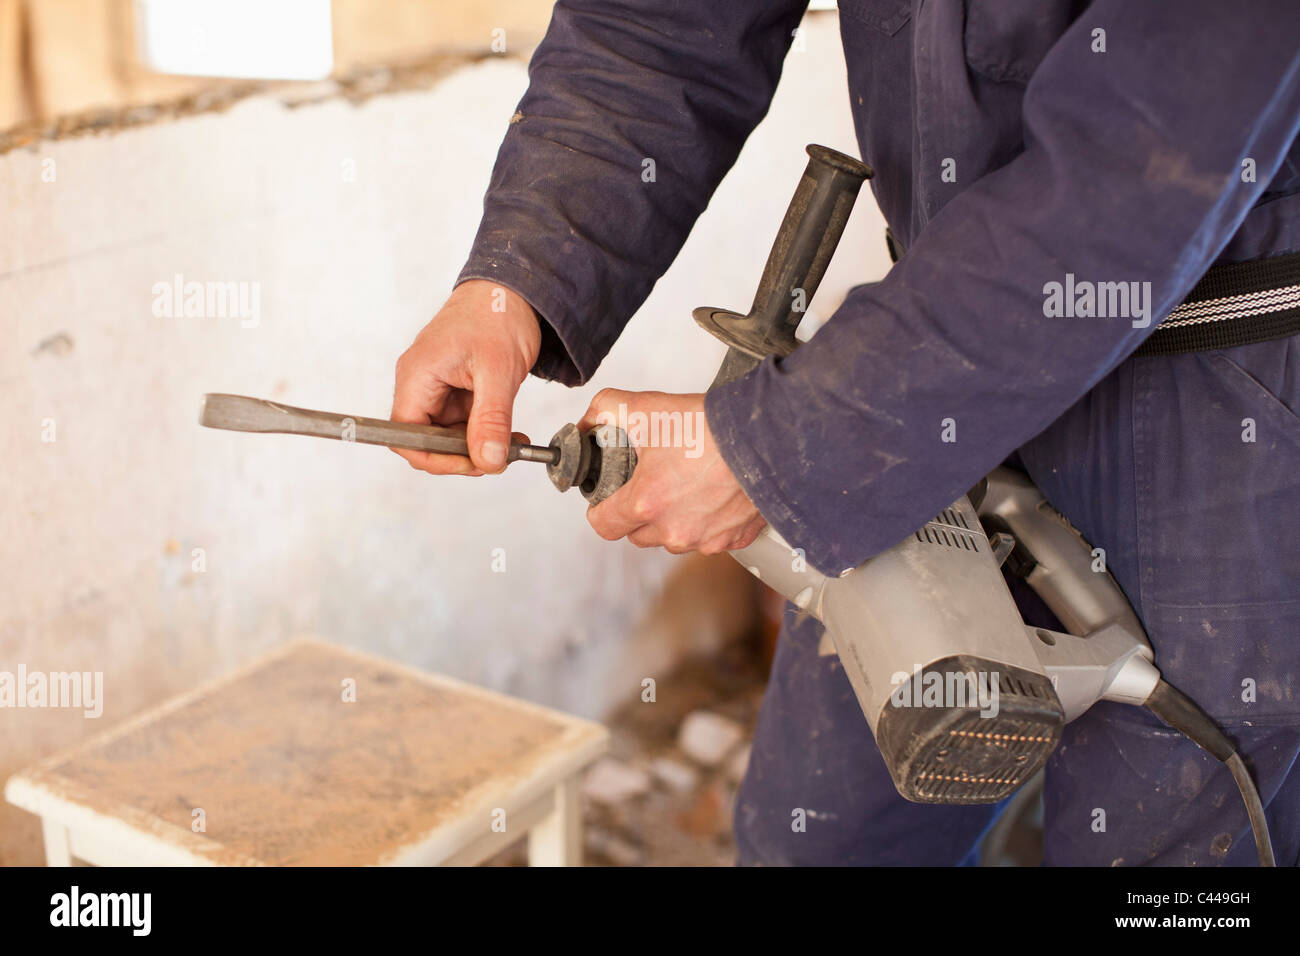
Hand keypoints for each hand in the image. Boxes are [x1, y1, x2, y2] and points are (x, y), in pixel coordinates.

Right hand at [391, 280, 541, 474]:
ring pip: (448, 434)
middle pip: (426, 440)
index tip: (473, 464)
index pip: (406, 437)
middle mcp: (419, 383)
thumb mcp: (498, 372)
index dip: (435, 459)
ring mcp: (436, 386)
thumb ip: (490, 421)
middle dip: (463, 455)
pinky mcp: (454, 387)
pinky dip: (485, 431)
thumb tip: (488, 461)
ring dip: (478, 444)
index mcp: (416, 376)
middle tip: (500, 457)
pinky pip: (462, 422)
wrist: (512, 289)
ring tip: (512, 443)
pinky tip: (509, 431)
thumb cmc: (497, 315)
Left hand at [579, 389, 765, 554]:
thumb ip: (605, 410)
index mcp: (646, 504)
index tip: (608, 497)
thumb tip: (588, 421)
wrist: (767, 436)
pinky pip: (710, 539)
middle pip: (638, 535)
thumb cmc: (710, 426)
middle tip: (652, 482)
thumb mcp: (646, 408)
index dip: (601, 510)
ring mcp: (706, 539)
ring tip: (686, 485)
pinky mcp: (735, 540)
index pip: (603, 526)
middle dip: (639, 513)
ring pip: (674, 539)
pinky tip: (714, 494)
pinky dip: (707, 522)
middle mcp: (674, 531)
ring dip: (673, 520)